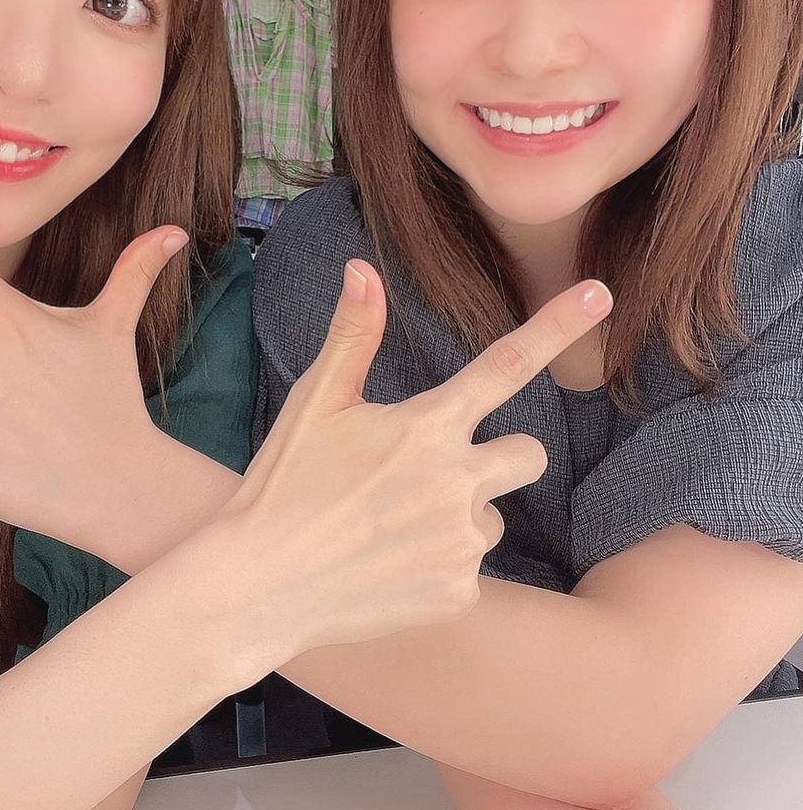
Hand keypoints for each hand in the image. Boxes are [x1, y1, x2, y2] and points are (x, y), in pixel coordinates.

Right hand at [215, 260, 612, 657]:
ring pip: (493, 513)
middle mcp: (458, 483)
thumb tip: (362, 267)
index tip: (601, 293)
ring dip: (460, 512)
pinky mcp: (458, 593)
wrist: (260, 584)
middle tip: (434, 468)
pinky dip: (441, 561)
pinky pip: (471, 565)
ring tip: (393, 522)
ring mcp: (462, 543)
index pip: (506, 364)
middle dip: (498, 456)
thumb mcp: (315, 402)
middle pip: (528, 454)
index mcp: (427, 427)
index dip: (557, 325)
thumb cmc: (284, 483)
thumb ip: (353, 335)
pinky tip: (390, 563)